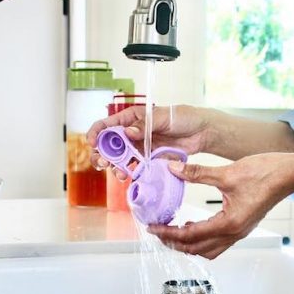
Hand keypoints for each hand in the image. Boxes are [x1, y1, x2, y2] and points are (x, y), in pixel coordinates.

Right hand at [87, 105, 211, 176]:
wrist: (200, 132)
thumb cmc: (182, 117)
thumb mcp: (162, 117)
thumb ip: (144, 126)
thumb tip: (128, 132)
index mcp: (130, 118)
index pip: (106, 124)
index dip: (96, 133)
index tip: (92, 143)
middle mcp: (131, 133)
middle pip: (108, 145)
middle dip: (102, 154)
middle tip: (103, 163)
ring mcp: (138, 147)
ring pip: (118, 159)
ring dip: (114, 167)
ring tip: (119, 173)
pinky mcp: (147, 159)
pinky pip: (133, 167)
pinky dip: (128, 172)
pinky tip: (128, 176)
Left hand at [148, 153, 293, 258]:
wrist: (290, 175)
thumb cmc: (265, 173)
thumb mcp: (227, 172)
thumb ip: (196, 173)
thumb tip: (172, 168)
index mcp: (229, 223)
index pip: (190, 235)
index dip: (168, 232)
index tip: (152, 227)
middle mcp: (234, 233)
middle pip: (197, 249)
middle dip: (174, 242)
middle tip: (157, 230)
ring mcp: (240, 232)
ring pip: (208, 250)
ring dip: (188, 244)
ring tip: (172, 231)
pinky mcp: (242, 227)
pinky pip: (218, 242)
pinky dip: (201, 239)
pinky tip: (193, 225)